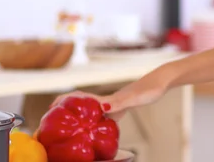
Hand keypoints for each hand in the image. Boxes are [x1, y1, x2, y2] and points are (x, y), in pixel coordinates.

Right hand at [50, 67, 172, 121]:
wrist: (162, 81)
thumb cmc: (150, 88)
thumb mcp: (135, 98)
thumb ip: (120, 102)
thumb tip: (103, 108)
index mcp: (109, 99)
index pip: (81, 98)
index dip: (66, 101)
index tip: (51, 108)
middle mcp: (109, 100)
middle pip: (83, 104)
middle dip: (67, 109)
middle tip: (52, 120)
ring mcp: (116, 103)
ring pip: (93, 110)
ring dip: (80, 116)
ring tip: (69, 127)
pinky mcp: (123, 106)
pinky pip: (105, 116)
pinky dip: (97, 122)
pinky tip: (98, 131)